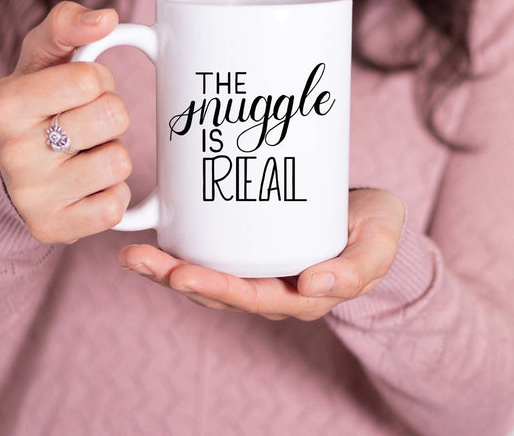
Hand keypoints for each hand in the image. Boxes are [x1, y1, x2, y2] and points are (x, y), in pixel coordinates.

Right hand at [0, 1, 132, 243]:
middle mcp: (13, 152)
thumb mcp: (41, 59)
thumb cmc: (37, 107)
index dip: (98, 80)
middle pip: (112, 116)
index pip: (88, 78)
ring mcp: (34, 196)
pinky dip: (112, 193)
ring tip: (87, 154)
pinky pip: (115, 206)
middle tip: (87, 123)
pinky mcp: (57, 228)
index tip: (80, 89)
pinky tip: (89, 186)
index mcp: (5, 104)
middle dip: (110, 114)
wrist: (12, 174)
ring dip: (113, 155)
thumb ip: (68, 26)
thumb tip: (107, 18)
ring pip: (119, 162)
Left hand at [118, 188, 404, 320]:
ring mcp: (260, 272)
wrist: (368, 215)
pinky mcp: (250, 251)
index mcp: (304, 296)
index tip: (182, 272)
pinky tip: (156, 236)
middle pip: (219, 292)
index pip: (252, 300)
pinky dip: (181, 252)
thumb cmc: (374, 227)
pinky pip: (212, 258)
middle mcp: (275, 290)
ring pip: (208, 279)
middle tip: (141, 260)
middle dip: (176, 279)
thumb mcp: (380, 243)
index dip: (216, 289)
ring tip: (133, 254)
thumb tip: (314, 283)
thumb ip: (358, 268)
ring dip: (168, 269)